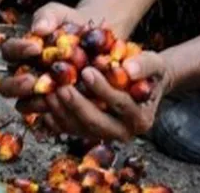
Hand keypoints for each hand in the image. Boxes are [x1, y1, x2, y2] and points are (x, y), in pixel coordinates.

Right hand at [0, 2, 99, 103]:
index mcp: (20, 53)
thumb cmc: (73, 27)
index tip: (35, 47)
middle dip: (17, 85)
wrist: (99, 43)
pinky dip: (57, 113)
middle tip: (32, 80)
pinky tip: (69, 104)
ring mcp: (38, 95)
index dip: (18, 50)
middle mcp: (24, 76)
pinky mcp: (55, 108)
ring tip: (52, 95)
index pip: (8, 52)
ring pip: (24, 106)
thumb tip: (39, 29)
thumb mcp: (61, 14)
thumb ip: (48, 16)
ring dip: (34, 102)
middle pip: (6, 87)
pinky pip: (49, 117)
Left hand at [41, 51, 172, 142]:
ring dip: (62, 111)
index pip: (119, 105)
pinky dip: (55, 118)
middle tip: (61, 86)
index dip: (102, 89)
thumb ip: (145, 64)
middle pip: (96, 123)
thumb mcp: (155, 63)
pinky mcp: (88, 134)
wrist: (142, 82)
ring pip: (79, 129)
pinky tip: (44, 102)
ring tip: (50, 90)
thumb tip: (128, 70)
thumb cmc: (149, 70)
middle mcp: (123, 132)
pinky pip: (68, 130)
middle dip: (77, 105)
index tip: (86, 71)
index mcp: (140, 119)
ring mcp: (103, 136)